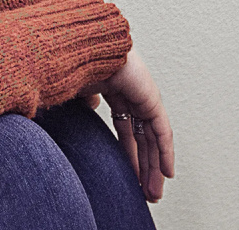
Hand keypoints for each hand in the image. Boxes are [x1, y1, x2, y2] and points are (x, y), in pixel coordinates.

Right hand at [79, 48, 174, 201]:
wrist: (78, 45)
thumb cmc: (71, 60)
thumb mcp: (75, 87)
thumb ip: (85, 98)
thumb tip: (90, 107)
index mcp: (112, 87)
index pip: (125, 128)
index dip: (128, 154)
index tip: (129, 176)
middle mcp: (131, 92)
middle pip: (141, 138)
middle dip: (143, 167)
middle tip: (145, 192)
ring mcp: (142, 94)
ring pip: (152, 139)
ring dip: (154, 167)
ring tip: (153, 192)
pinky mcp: (150, 97)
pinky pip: (161, 131)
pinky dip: (165, 153)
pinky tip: (167, 173)